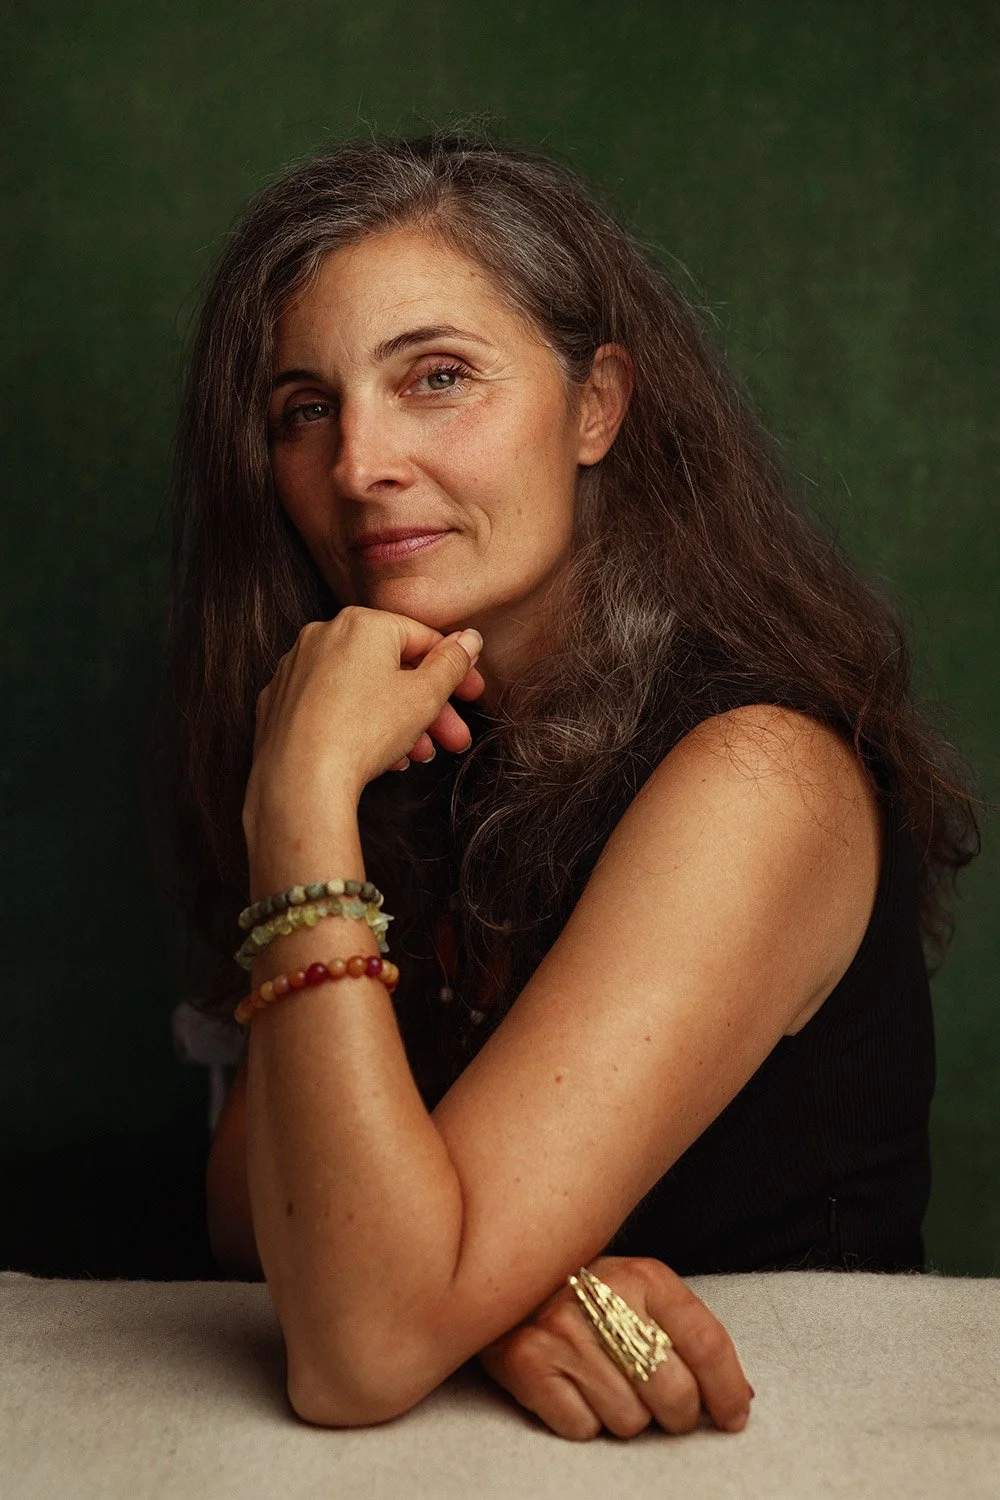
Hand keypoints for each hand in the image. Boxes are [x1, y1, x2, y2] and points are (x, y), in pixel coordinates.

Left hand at [243, 606, 485, 840]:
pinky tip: (378, 755)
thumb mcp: (424, 696)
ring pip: (361, 689)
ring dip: (397, 721)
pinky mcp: (279, 701)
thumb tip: (467, 640)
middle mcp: (323, 635)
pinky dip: (357, 725)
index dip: (454, 670)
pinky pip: (330, 706)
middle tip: (453, 737)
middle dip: (429, 707)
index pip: (422, 638)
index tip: (470, 694)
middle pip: (391, 668)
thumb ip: (451, 664)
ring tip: (417, 755)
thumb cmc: (363, 732)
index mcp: (361, 623)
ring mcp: (295, 668)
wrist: (300, 780)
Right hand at [476, 1255, 753, 1440]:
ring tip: (607, 1383)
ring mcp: (562, 1330)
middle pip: (673, 1393)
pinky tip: (574, 1387)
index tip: (732, 1417)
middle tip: (665, 1407)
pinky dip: (584, 1420)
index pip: (706, 1343)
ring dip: (625, 1415)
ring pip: (629, 1420)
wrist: (512, 1276)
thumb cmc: (592, 1296)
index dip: (726, 1391)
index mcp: (645, 1277)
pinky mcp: (526, 1360)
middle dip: (677, 1414)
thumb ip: (688, 1337)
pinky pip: (582, 1429)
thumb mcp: (644, 1295)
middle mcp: (604, 1297)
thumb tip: (740, 1400)